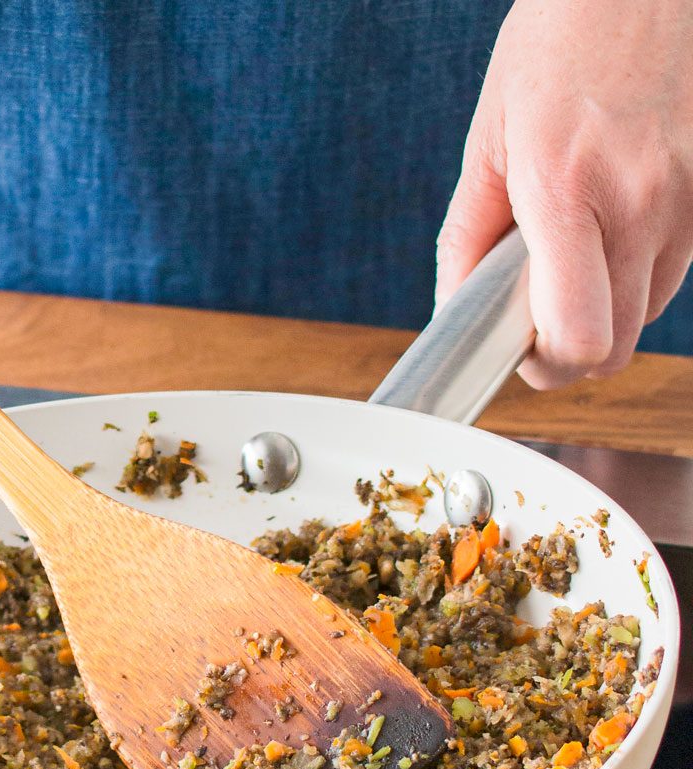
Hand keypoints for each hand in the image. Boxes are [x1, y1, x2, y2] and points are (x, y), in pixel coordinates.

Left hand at [436, 0, 692, 388]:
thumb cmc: (555, 48)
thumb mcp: (487, 144)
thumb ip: (468, 241)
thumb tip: (456, 312)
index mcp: (569, 193)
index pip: (577, 337)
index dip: (544, 363)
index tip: (519, 349)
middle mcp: (641, 203)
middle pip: (614, 347)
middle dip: (568, 350)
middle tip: (534, 319)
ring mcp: (686, 201)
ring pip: (645, 318)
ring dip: (602, 315)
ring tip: (568, 265)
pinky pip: (670, 277)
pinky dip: (632, 281)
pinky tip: (604, 238)